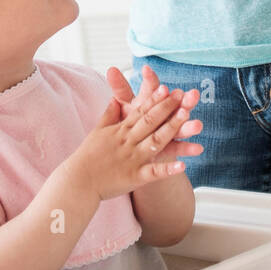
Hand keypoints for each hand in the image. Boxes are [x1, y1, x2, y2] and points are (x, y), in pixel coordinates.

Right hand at [70, 66, 202, 202]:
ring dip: (174, 131)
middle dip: (169, 108)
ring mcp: (133, 159)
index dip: (154, 100)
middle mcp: (128, 141)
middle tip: (185, 96)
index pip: (140, 111)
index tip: (167, 88)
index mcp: (120, 130)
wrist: (78, 181)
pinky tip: (183, 165)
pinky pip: (154, 173)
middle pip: (151, 121)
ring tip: (192, 121)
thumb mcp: (98, 131)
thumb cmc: (87, 156)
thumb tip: (113, 99)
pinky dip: (168, 169)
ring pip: (156, 142)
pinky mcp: (135, 177)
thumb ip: (109, 115)